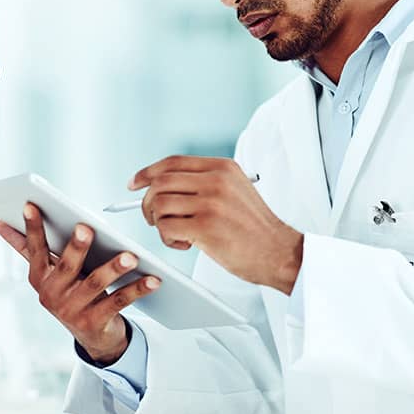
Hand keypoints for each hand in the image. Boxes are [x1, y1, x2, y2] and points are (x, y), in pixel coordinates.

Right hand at [0, 203, 160, 363]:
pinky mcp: (94, 323)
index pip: (34, 249)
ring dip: (114, 267)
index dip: (32, 228)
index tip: (31, 205)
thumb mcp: (49, 273)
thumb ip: (28, 248)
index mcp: (39, 278)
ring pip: (95, 284)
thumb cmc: (71, 292)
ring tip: (131, 255)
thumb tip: (1, 224)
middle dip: (77, 246)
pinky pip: (119, 301)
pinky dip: (138, 288)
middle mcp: (51, 295)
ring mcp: (72, 311)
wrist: (92, 336)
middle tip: (88, 227)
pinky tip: (154, 278)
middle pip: (67, 266)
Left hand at [129, 156, 302, 294]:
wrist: (278, 251)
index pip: (173, 162)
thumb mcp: (235, 190)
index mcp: (222, 167)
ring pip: (160, 204)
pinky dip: (167, 239)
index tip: (134, 184)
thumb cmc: (253, 227)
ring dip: (159, 223)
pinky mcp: (206, 227)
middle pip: (161, 182)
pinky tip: (184, 244)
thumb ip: (205, 182)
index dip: (148, 172)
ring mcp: (211, 202)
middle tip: (151, 218)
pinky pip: (166, 227)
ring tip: (176, 234)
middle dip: (148, 202)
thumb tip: (160, 185)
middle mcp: (216, 180)